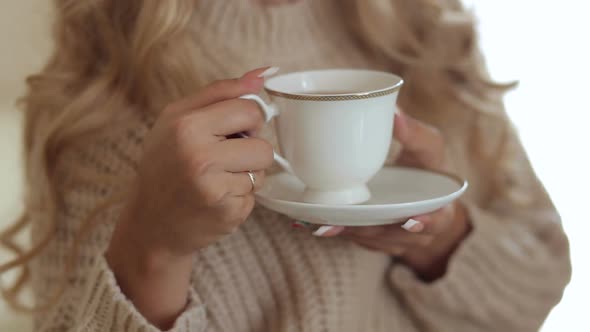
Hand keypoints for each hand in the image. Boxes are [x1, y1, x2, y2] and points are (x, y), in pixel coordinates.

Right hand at [106, 68, 274, 327]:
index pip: (249, 109)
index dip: (248, 120)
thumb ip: (220, 93)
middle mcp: (199, 156)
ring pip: (262, 170)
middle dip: (251, 149)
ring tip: (218, 179)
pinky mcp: (228, 214)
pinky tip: (216, 200)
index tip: (234, 130)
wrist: (149, 225)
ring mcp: (215, 188)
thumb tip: (263, 74)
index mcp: (186, 126)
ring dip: (247, 175)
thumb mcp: (177, 119)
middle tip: (224, 158)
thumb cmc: (164, 167)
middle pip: (263, 144)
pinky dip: (241, 197)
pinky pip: (255, 195)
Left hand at [313, 112, 470, 280]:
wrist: (419, 194)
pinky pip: (353, 239)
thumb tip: (394, 113)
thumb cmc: (426, 167)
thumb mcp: (429, 148)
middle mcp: (415, 233)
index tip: (409, 220)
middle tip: (343, 222)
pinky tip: (308, 223)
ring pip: (368, 241)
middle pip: (392, 238)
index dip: (426, 224)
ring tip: (321, 224)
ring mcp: (391, 240)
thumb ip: (415, 134)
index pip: (438, 222)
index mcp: (439, 210)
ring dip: (345, 233)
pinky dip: (334, 230)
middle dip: (368, 231)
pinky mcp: (369, 239)